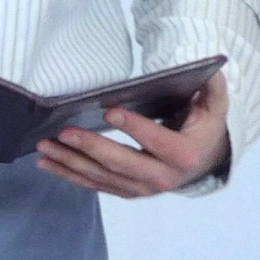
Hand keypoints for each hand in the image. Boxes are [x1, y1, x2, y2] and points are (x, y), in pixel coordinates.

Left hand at [35, 72, 231, 196]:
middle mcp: (161, 178)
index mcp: (183, 155)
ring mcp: (141, 188)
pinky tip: (47, 162)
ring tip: (45, 145)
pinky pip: (94, 184)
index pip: (156, 140)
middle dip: (90, 147)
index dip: (134, 127)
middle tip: (64, 131)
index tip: (110, 111)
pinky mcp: (126, 191)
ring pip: (102, 176)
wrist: (202, 162)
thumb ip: (213, 89)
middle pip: (121, 163)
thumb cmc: (202, 128)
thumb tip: (212, 69)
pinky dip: (69, 174)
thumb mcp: (215, 107)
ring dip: (71, 161)